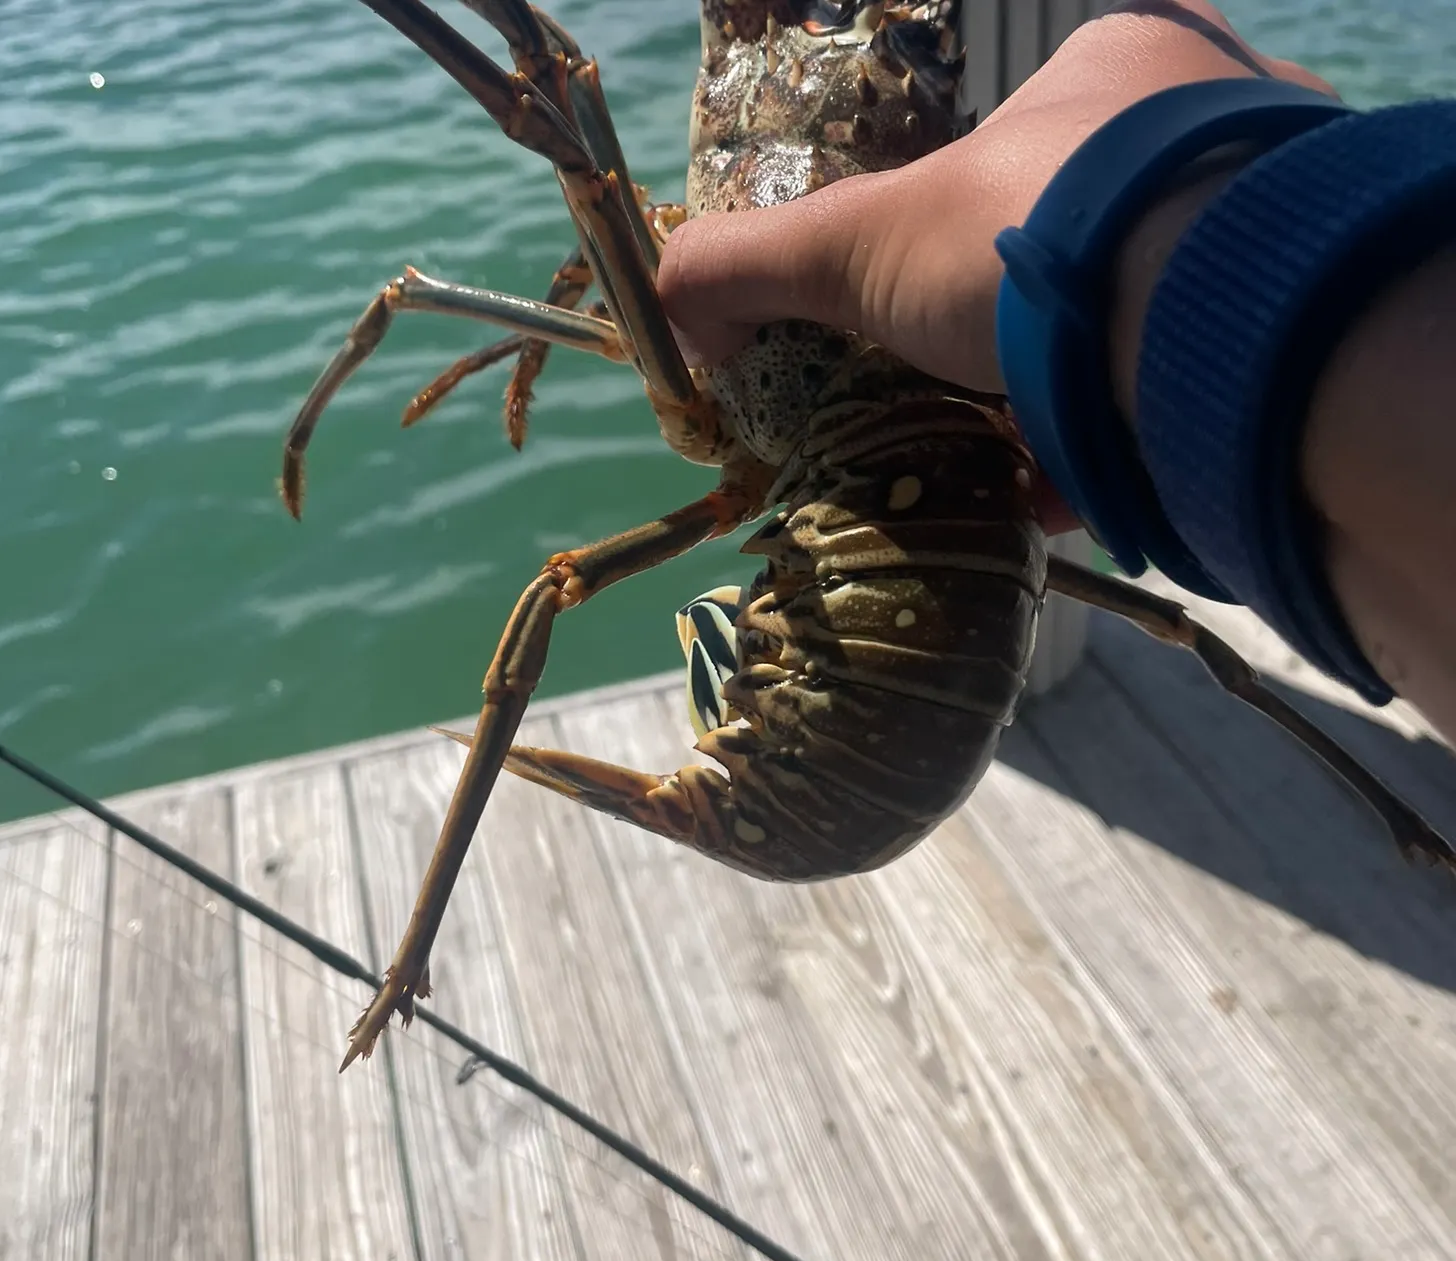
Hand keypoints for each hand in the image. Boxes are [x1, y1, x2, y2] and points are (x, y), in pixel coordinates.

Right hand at [658, 0, 1332, 398]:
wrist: (1204, 329)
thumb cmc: (1028, 240)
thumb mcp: (858, 243)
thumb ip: (752, 264)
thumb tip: (673, 312)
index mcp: (1120, 69)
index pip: (1031, 130)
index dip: (972, 210)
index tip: (938, 286)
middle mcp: (1220, 128)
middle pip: (1096, 226)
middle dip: (1028, 309)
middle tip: (977, 374)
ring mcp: (1273, 232)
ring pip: (1154, 309)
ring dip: (1080, 381)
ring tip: (1014, 445)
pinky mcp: (1292, 335)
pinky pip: (1200, 381)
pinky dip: (1127, 440)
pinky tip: (1068, 488)